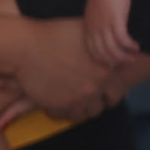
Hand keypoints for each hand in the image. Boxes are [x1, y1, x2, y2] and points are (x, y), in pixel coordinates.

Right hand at [0, 17, 115, 123]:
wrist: (25, 46)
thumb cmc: (55, 34)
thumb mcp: (87, 33)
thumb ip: (106, 44)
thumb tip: (124, 49)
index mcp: (106, 69)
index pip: (117, 92)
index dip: (109, 94)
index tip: (102, 94)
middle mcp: (95, 86)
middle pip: (99, 108)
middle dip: (93, 105)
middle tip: (83, 100)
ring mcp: (77, 98)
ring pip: (82, 115)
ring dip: (76, 111)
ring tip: (68, 102)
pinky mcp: (59, 106)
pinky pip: (63, 116)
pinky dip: (59, 112)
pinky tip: (54, 103)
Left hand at [82, 0, 139, 71]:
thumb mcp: (96, 11)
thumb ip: (98, 22)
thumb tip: (105, 31)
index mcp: (88, 27)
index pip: (93, 50)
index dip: (102, 60)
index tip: (112, 65)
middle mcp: (94, 29)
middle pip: (103, 53)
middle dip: (115, 61)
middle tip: (127, 62)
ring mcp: (104, 26)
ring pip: (113, 49)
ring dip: (124, 56)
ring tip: (134, 56)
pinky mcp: (115, 20)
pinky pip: (122, 39)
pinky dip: (129, 45)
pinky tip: (136, 46)